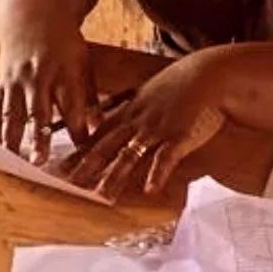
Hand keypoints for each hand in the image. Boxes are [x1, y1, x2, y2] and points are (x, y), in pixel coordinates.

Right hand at [0, 13, 99, 162]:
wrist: (31, 14)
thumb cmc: (64, 42)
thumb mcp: (84, 62)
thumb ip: (91, 96)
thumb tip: (99, 127)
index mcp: (64, 70)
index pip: (72, 105)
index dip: (77, 128)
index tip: (81, 149)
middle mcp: (39, 75)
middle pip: (38, 111)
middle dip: (39, 137)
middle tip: (39, 162)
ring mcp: (17, 78)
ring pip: (14, 112)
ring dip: (14, 138)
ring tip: (15, 161)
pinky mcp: (2, 80)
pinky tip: (0, 147)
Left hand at [65, 50, 227, 198]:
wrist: (212, 74)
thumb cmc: (184, 83)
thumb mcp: (151, 89)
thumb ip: (132, 102)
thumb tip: (116, 109)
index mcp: (131, 110)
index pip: (99, 134)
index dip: (80, 150)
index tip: (61, 165)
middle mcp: (139, 120)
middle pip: (108, 146)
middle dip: (87, 166)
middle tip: (68, 184)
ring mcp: (158, 128)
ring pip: (131, 154)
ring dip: (116, 176)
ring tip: (102, 197)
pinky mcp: (180, 135)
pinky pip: (166, 156)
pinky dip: (157, 173)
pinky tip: (149, 189)